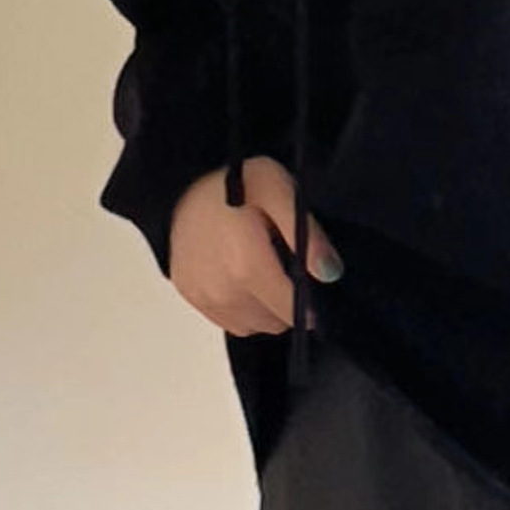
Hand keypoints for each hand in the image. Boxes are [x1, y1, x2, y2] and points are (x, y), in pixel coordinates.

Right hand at [168, 155, 343, 336]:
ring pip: (257, 325)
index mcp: (248, 268)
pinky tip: (240, 274)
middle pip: (279, 321)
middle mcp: (224, 293)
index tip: (309, 276)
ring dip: (265, 304)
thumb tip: (329, 273)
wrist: (181, 185)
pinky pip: (233, 321)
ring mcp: (206, 300)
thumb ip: (308, 235)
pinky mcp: (194, 300)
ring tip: (258, 265)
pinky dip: (243, 306)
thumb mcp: (279, 191)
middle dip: (287, 297)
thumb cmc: (233, 185)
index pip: (296, 312)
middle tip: (280, 259)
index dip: (310, 297)